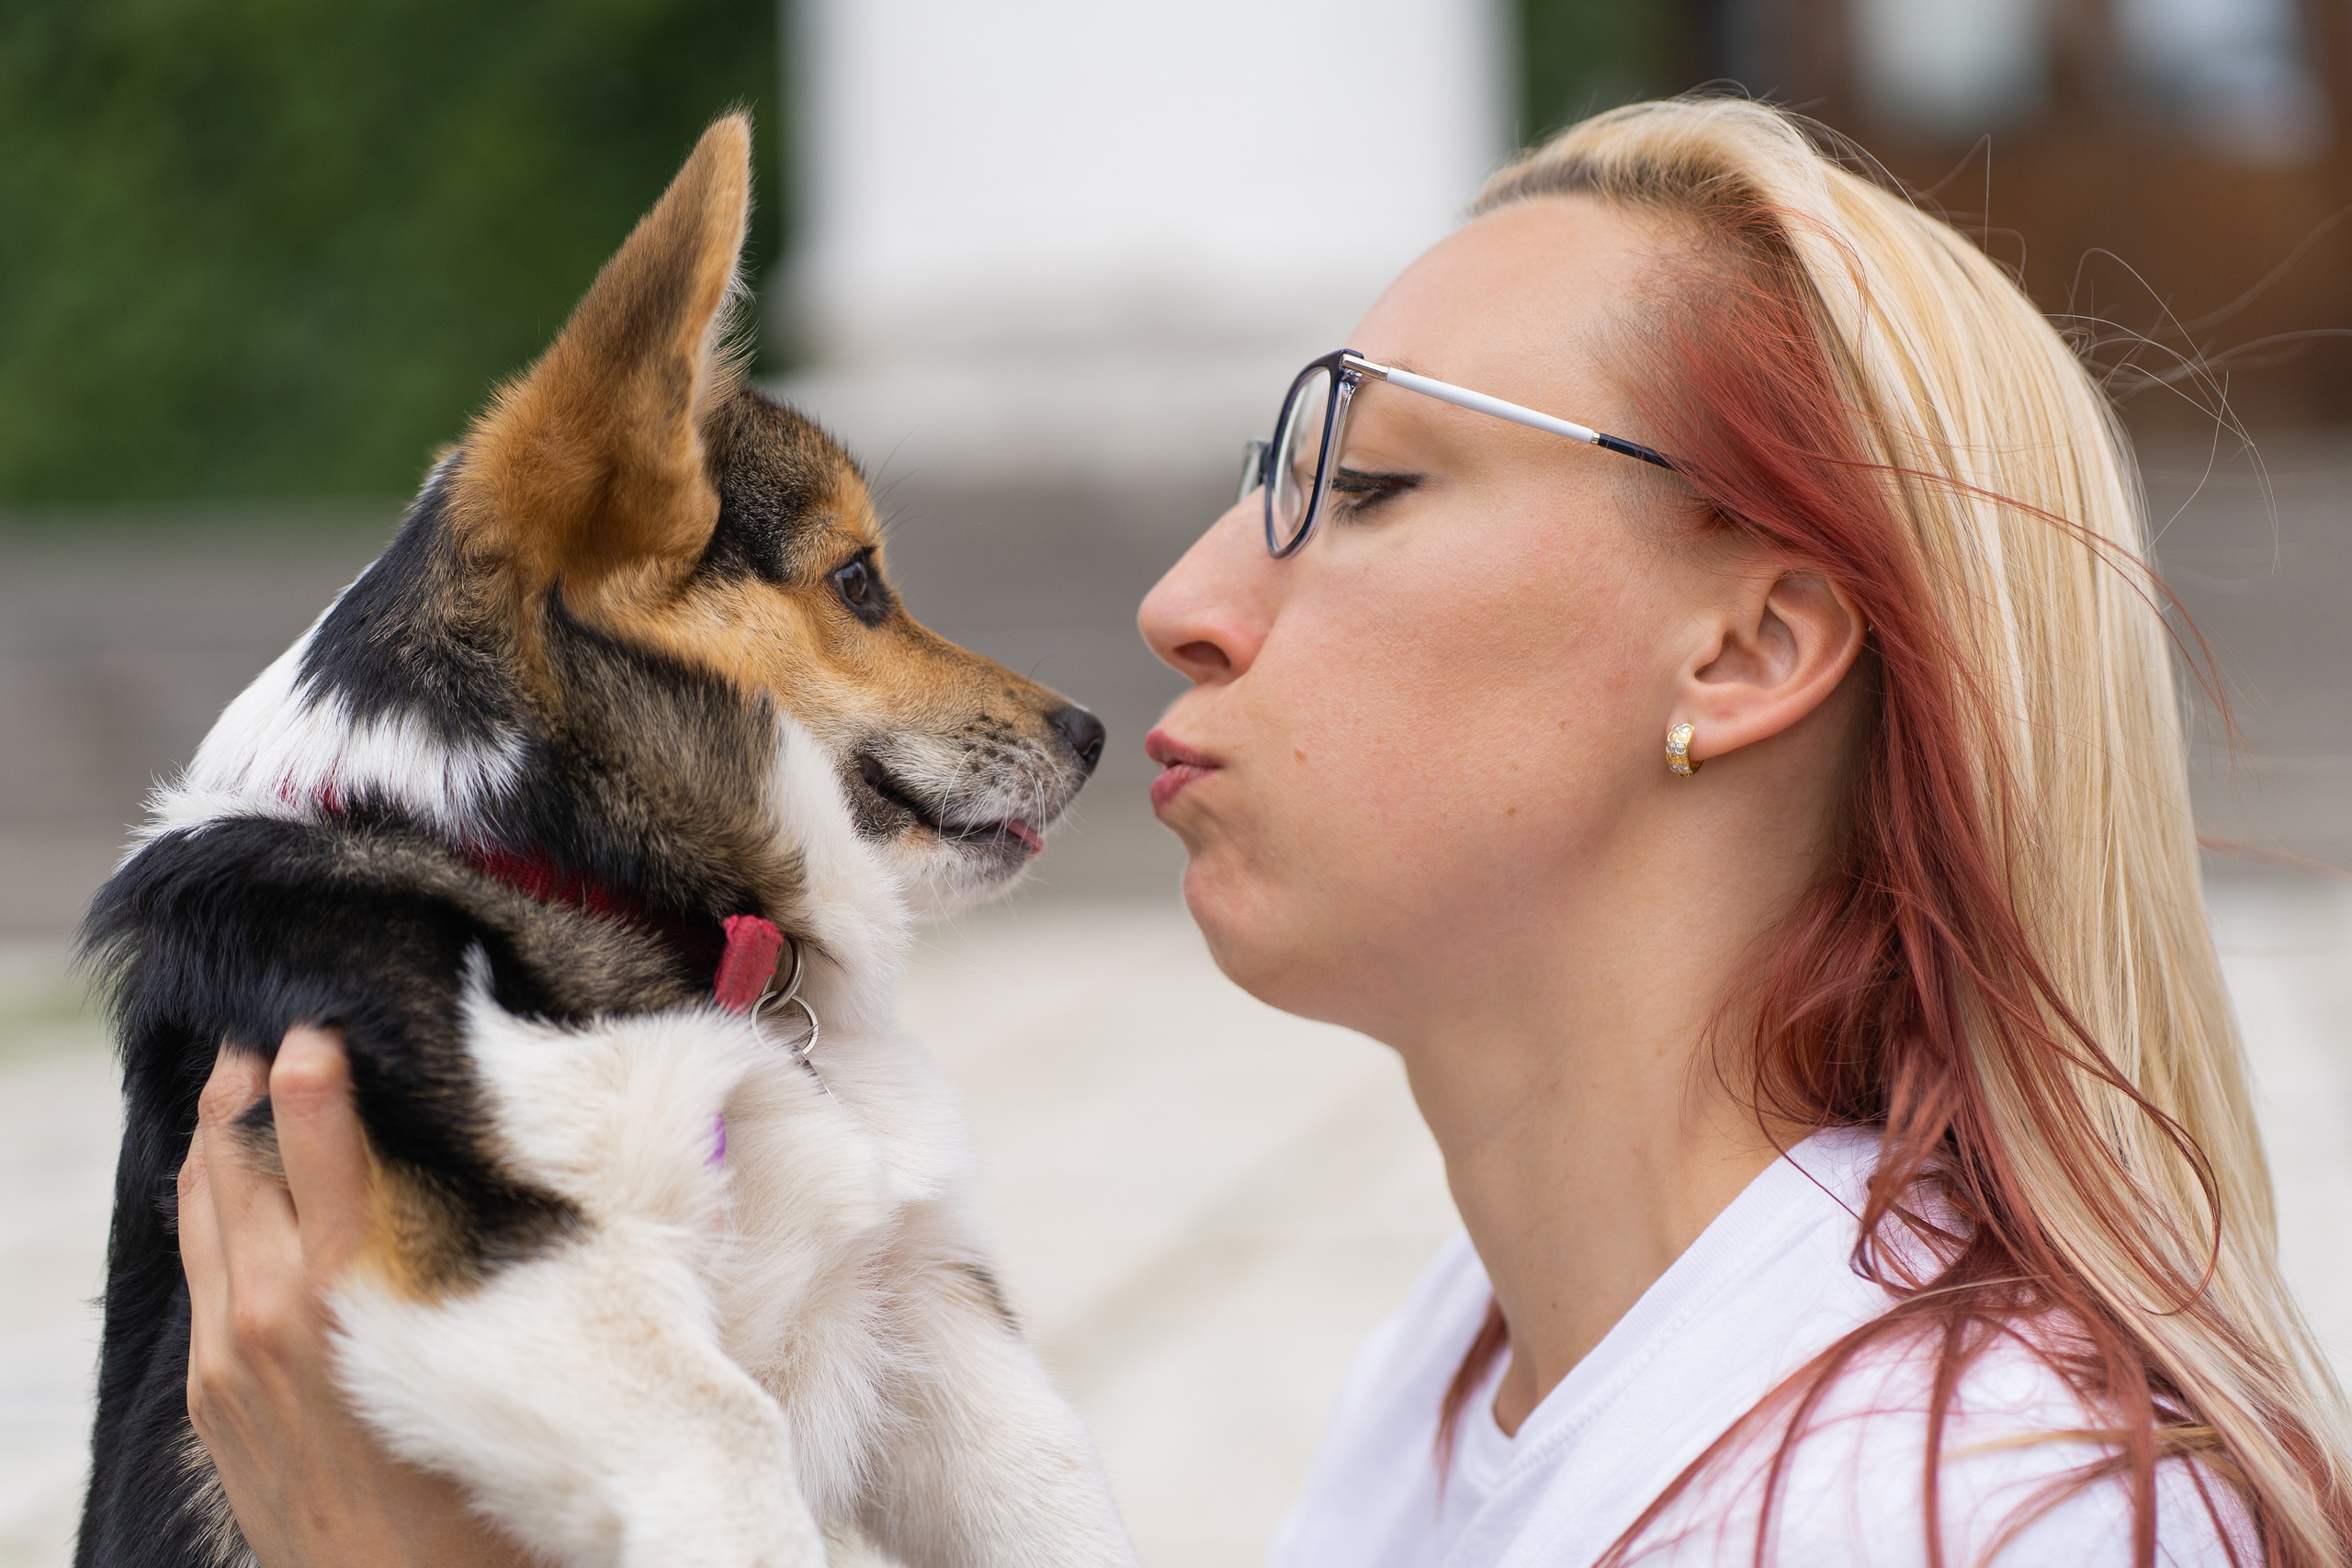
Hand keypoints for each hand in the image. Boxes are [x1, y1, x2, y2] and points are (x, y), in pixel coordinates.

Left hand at [178, 1027, 531, 1567]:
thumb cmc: (479, 1498)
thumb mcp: (509, 1369)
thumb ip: (555, 1272)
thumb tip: (664, 1180)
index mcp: (353, 1296)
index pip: (319, 1141)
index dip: (313, 1068)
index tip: (325, 1016)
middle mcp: (274, 1312)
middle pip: (236, 1157)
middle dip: (246, 1081)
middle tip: (273, 1021)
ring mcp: (229, 1353)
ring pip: (200, 1203)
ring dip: (216, 1131)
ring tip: (239, 1073)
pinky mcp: (211, 1391)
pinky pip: (197, 1265)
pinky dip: (207, 1201)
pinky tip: (230, 1179)